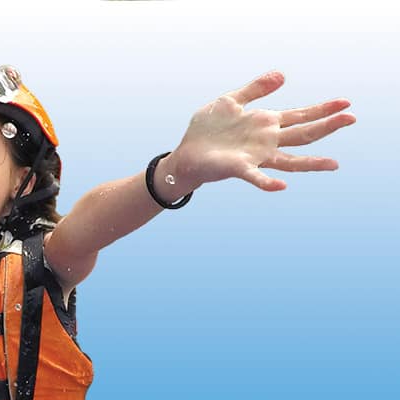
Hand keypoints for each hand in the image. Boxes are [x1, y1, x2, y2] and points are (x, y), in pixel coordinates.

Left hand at [168, 71, 354, 191]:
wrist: (185, 155)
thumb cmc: (207, 130)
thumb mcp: (230, 101)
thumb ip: (255, 89)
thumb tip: (283, 75)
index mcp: (265, 123)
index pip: (299, 115)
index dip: (321, 109)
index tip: (345, 103)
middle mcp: (266, 141)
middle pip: (302, 134)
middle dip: (327, 126)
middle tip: (352, 118)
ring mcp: (255, 157)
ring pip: (289, 160)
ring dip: (312, 162)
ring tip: (333, 164)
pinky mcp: (239, 169)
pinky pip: (256, 178)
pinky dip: (268, 183)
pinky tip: (282, 186)